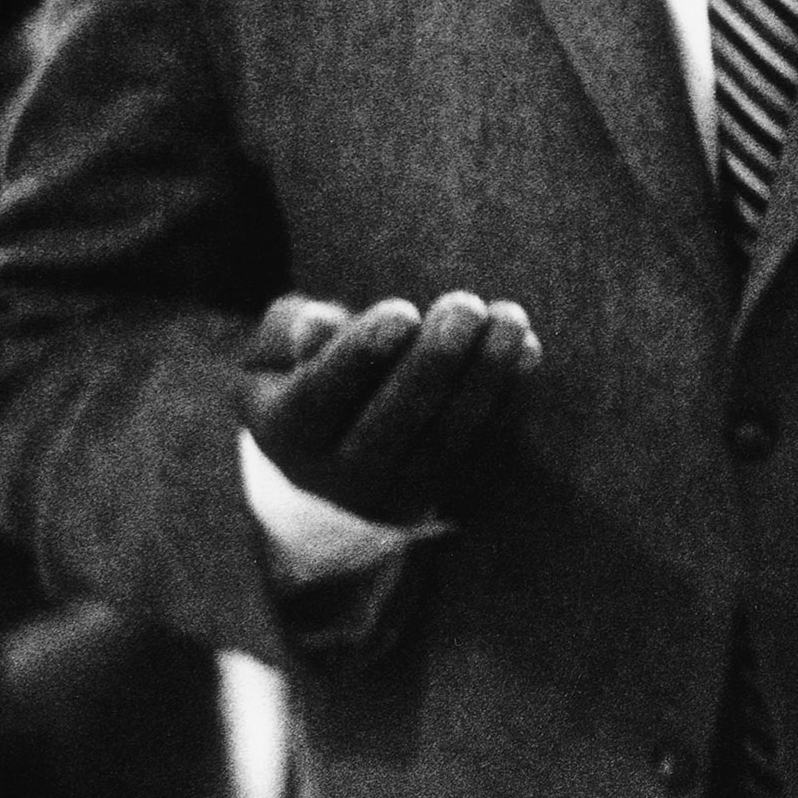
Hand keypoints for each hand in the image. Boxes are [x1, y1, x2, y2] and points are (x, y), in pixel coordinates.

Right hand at [238, 293, 541, 529]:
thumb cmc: (305, 379)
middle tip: (464, 306)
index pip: (320, 397)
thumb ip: (287, 333)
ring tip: (508, 317)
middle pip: (392, 421)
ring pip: (447, 436)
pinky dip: (509, 399)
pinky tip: (525, 348)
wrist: (338, 464)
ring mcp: (399, 490)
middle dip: (434, 361)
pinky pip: (484, 447)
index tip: (402, 311)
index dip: (360, 354)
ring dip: (484, 375)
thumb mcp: (271, 356)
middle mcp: (340, 475)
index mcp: (286, 435)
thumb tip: (317, 326)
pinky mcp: (448, 490)